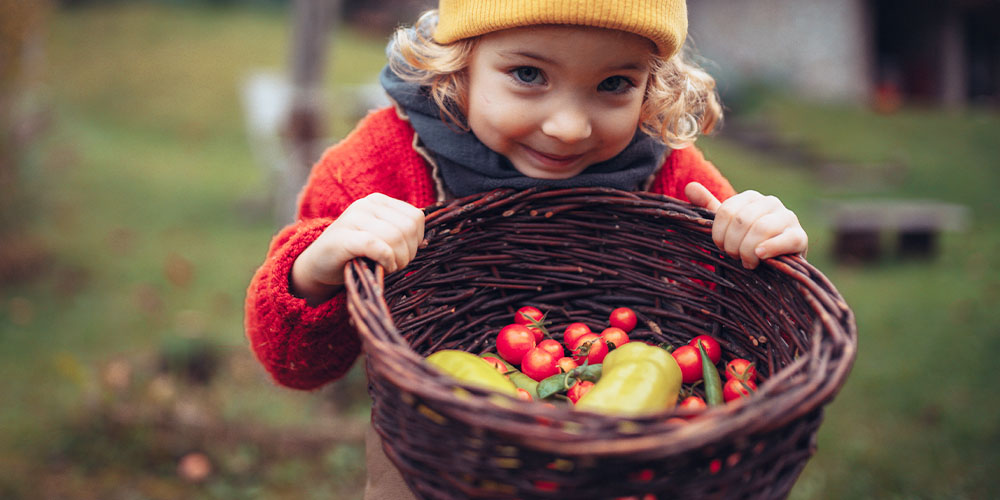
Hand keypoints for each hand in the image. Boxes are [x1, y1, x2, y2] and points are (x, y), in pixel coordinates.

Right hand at [291, 193, 424, 304]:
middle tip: (396, 264)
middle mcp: (366, 205)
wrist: (318, 265)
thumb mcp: (380, 237)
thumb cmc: (355, 254)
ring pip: (395, 237)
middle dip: (409, 253)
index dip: (417, 240)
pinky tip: (383, 269)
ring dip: (398, 260)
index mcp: (378, 201)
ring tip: (388, 267)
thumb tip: (425, 242)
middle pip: (408, 228)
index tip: (404, 253)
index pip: (416, 217)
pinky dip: (386, 260)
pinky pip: (377, 246)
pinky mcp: (343, 238)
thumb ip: (400, 233)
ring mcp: (353, 219)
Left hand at [685, 182, 806, 268]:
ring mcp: (788, 218)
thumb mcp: (726, 226)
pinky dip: (770, 249)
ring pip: (761, 229)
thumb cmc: (746, 243)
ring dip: (748, 250)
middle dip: (733, 244)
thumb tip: (690, 187)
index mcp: (751, 197)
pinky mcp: (800, 237)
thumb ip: (708, 207)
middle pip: (742, 220)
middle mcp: (771, 202)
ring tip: (747, 262)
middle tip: (735, 257)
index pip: (726, 211)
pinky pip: (785, 240)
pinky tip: (760, 257)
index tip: (720, 247)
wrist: (774, 265)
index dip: (719, 234)